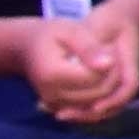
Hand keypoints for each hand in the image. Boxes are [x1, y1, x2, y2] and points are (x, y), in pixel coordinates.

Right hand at [11, 9, 138, 128]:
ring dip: (107, 85)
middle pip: (98, 93)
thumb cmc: (51, 34)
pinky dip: (97, 93)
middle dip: (111, 75)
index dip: (110, 63)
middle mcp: (50, 94)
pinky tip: (94, 73)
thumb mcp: (71, 31)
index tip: (110, 46)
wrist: (26, 48)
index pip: (95, 77)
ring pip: (96, 103)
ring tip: (102, 63)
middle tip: (112, 56)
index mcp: (52, 74)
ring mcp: (53, 103)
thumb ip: (90, 48)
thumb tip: (109, 64)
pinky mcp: (58, 107)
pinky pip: (88, 107)